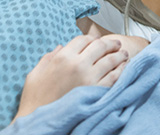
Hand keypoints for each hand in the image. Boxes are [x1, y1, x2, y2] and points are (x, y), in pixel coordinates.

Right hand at [13, 35, 130, 121]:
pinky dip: (121, 70)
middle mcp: (77, 64)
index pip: (83, 39)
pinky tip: (124, 68)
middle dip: (110, 43)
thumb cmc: (35, 99)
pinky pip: (114, 77)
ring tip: (124, 54)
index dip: (91, 38)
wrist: (40, 122)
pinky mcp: (97, 91)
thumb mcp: (35, 73)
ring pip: (110, 59)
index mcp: (62, 57)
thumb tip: (60, 47)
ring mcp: (89, 78)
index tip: (96, 40)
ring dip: (119, 54)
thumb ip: (48, 57)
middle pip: (100, 46)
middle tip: (117, 44)